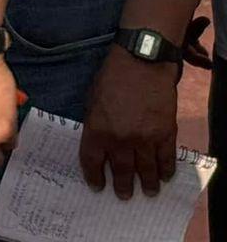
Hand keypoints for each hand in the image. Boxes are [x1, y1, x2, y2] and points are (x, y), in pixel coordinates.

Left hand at [79, 47, 178, 197]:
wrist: (142, 64)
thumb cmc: (112, 77)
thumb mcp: (92, 100)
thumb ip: (95, 125)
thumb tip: (98, 143)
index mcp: (97, 129)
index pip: (92, 161)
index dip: (94, 177)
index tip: (97, 187)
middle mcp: (120, 139)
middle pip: (121, 171)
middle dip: (122, 186)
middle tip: (123, 195)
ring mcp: (145, 138)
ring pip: (146, 170)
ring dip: (147, 183)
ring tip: (147, 192)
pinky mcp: (165, 134)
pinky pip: (166, 159)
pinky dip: (165, 170)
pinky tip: (164, 177)